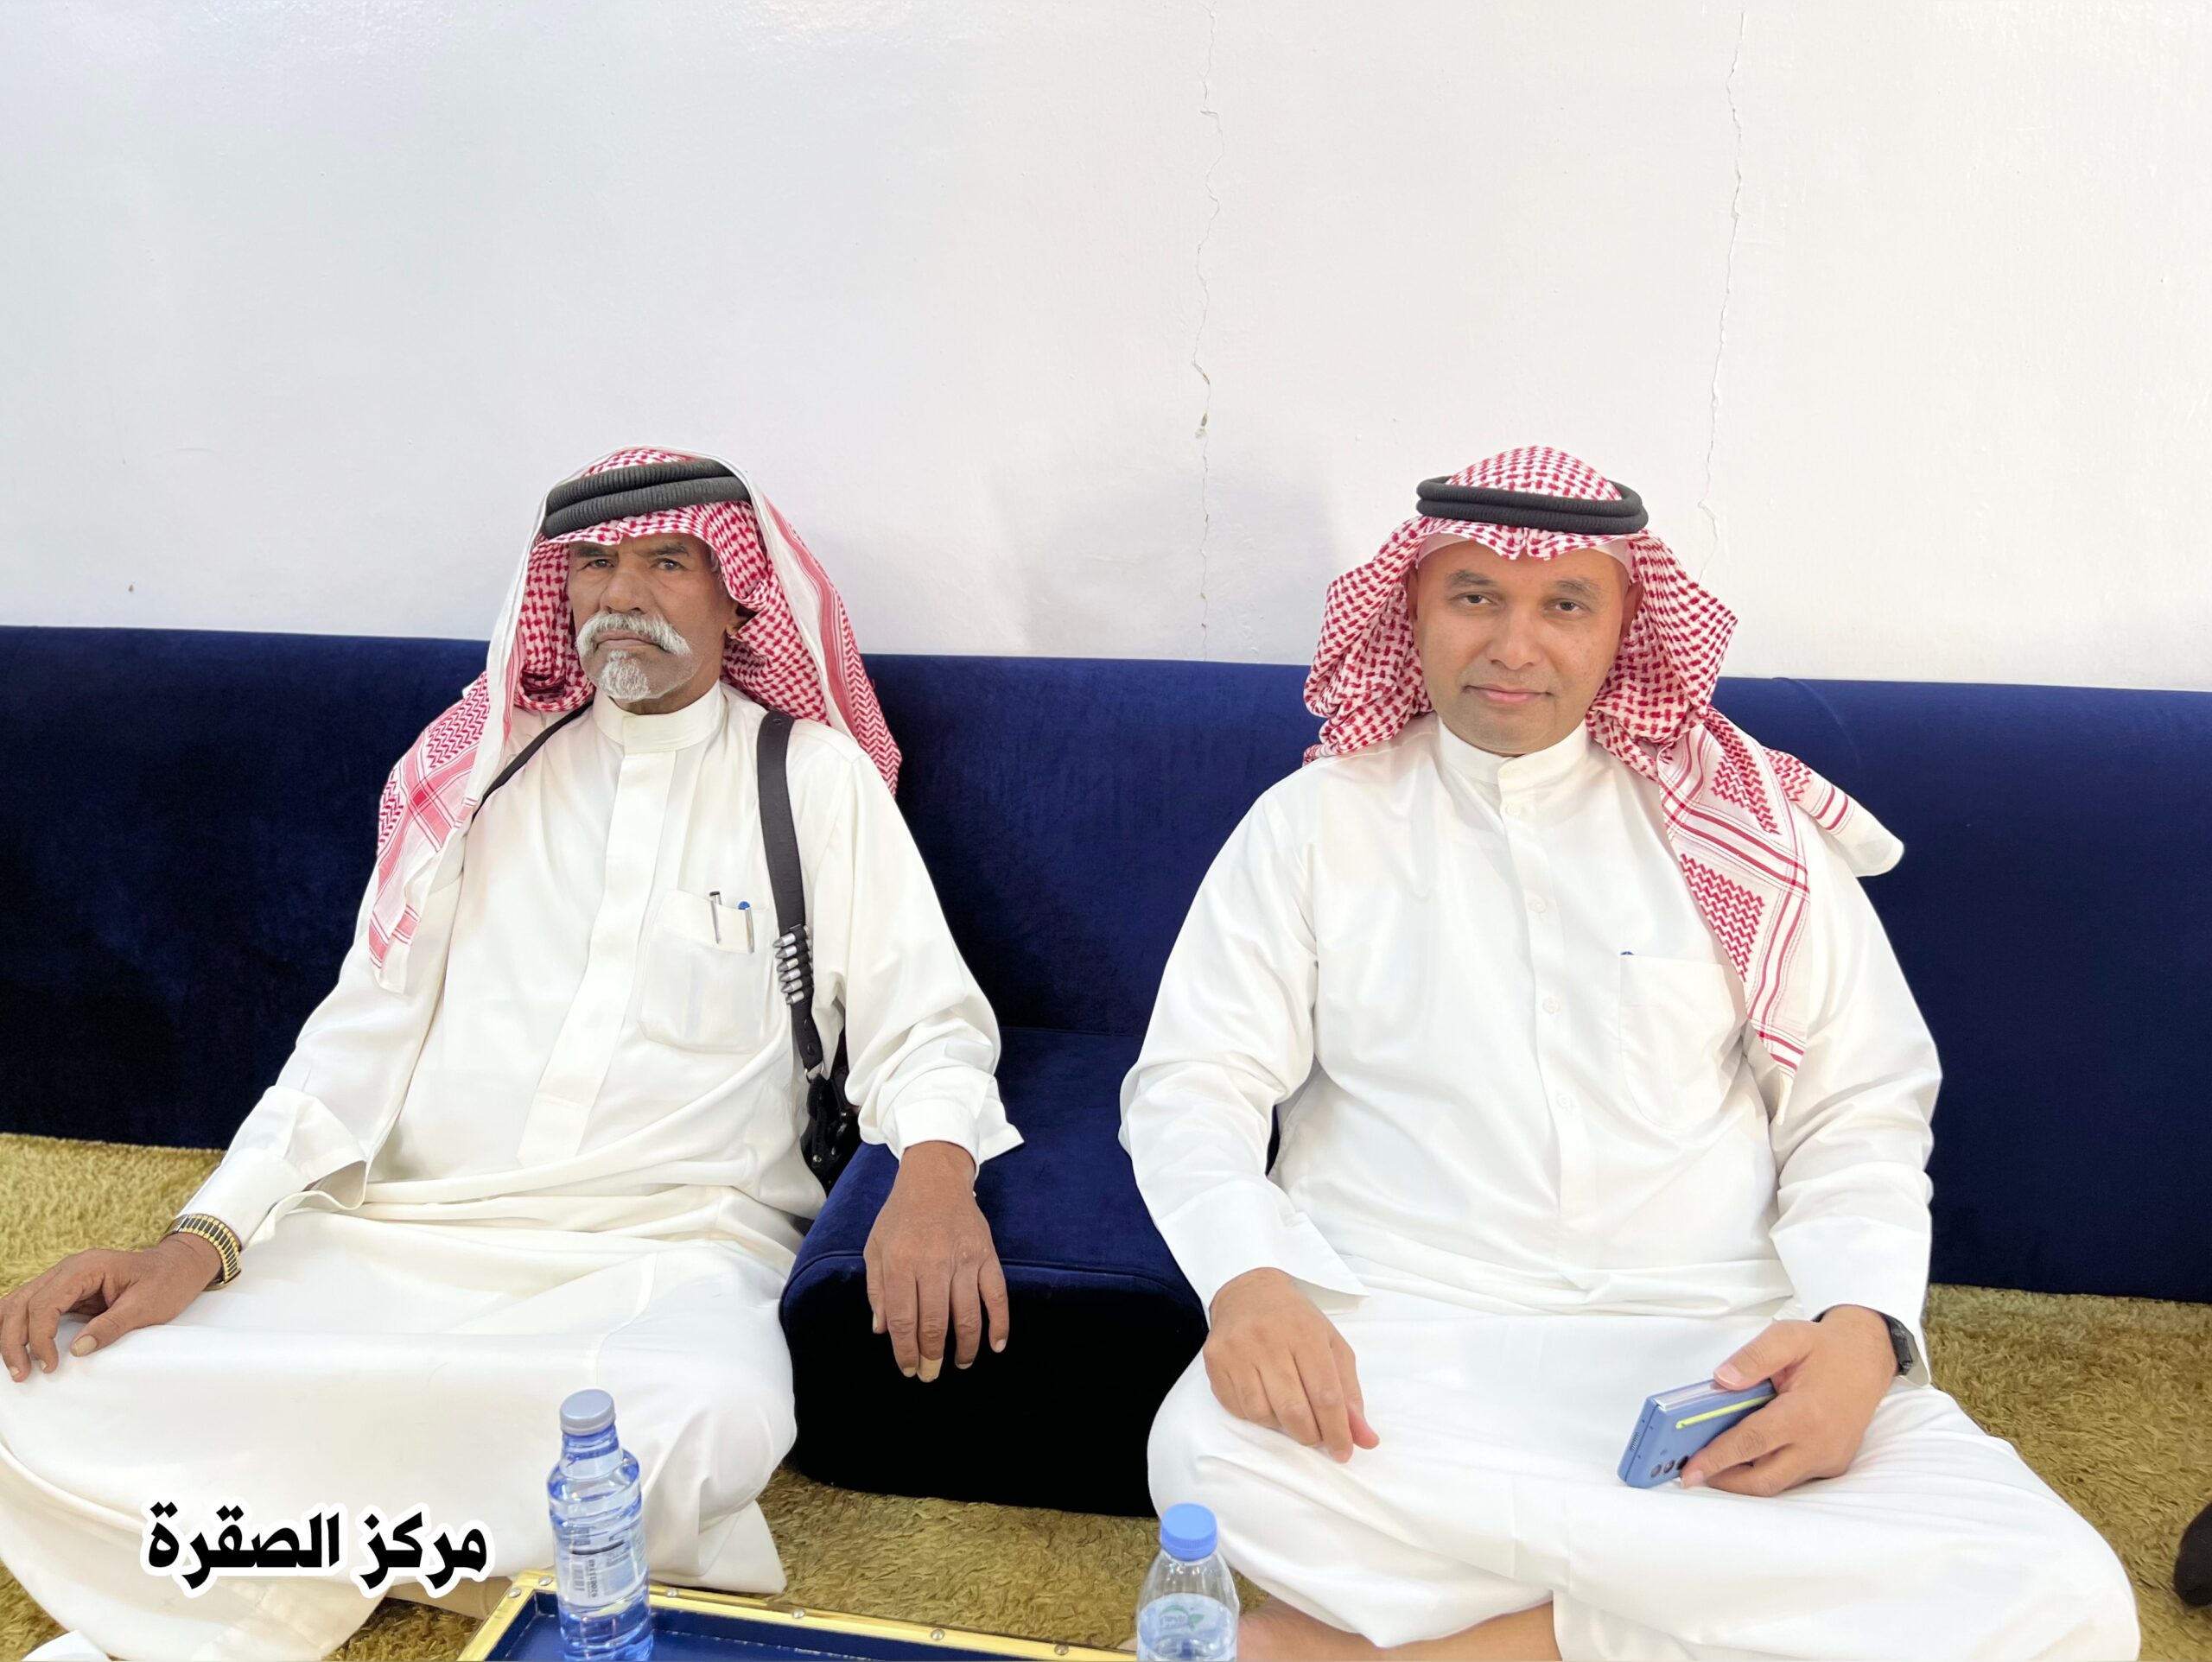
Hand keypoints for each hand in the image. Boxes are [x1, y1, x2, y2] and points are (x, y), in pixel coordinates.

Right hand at [0, 1234, 219, 1380]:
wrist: (179, 1267)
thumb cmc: (166, 1282)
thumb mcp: (146, 1306)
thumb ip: (111, 1326)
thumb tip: (77, 1350)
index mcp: (86, 1267)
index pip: (45, 1303)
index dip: (40, 1337)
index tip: (50, 1365)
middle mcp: (68, 1269)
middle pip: (22, 1303)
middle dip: (14, 1340)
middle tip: (21, 1373)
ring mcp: (64, 1279)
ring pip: (19, 1303)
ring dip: (10, 1334)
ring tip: (15, 1366)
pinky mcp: (66, 1291)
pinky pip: (32, 1307)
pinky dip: (20, 1326)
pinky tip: (17, 1347)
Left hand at [863, 1141, 1008, 1381]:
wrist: (935, 1178)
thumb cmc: (901, 1215)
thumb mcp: (875, 1247)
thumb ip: (876, 1289)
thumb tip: (882, 1330)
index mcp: (901, 1262)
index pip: (902, 1319)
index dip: (905, 1350)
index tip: (909, 1369)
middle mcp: (933, 1263)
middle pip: (935, 1323)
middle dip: (932, 1356)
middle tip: (931, 1374)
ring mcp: (965, 1260)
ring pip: (967, 1315)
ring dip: (965, 1347)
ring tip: (960, 1363)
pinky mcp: (988, 1256)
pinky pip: (997, 1296)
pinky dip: (999, 1324)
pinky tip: (995, 1345)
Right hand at [1204, 1268, 1379, 1462]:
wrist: (1248, 1292)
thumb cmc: (1296, 1322)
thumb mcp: (1331, 1346)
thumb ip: (1350, 1394)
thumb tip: (1366, 1440)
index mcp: (1306, 1333)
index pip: (1325, 1394)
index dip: (1337, 1430)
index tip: (1344, 1451)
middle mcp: (1268, 1338)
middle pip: (1294, 1409)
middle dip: (1310, 1435)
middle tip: (1317, 1438)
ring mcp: (1237, 1349)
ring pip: (1262, 1414)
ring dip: (1281, 1426)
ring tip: (1289, 1411)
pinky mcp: (1215, 1359)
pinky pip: (1237, 1408)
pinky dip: (1256, 1415)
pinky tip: (1264, 1399)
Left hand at [1681, 1308, 1898, 1495]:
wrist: (1868, 1358)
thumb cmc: (1828, 1349)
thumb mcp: (1787, 1337)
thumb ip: (1752, 1358)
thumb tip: (1721, 1380)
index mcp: (1806, 1413)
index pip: (1751, 1443)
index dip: (1717, 1458)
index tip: (1691, 1469)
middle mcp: (1820, 1444)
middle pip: (1763, 1480)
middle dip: (1725, 1481)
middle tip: (1694, 1472)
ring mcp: (1829, 1459)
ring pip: (1777, 1483)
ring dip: (1743, 1478)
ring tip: (1713, 1462)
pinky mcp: (1832, 1464)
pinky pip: (1792, 1476)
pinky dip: (1765, 1470)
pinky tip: (1744, 1455)